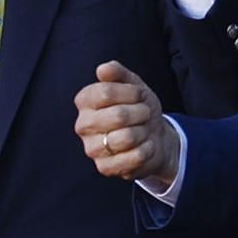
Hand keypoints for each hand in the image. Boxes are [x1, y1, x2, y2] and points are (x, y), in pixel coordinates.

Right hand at [74, 61, 178, 187]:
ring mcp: (91, 148)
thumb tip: (103, 69)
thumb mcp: (134, 85)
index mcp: (85, 101)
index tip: (141, 95)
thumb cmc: (140, 109)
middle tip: (145, 114)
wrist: (155, 138)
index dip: (132, 93)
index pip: (106, 92)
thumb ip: (119, 73)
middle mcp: (83, 125)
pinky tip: (146, 146)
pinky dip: (147, 149)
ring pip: (126, 137)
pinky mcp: (104, 168)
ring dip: (144, 132)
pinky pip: (133, 157)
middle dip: (141, 113)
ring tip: (144, 130)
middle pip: (117, 115)